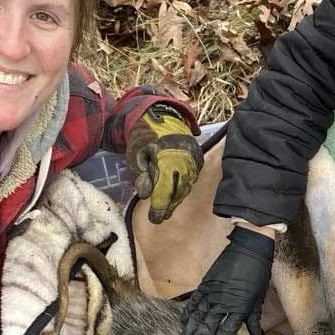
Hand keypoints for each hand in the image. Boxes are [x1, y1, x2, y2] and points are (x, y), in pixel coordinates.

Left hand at [126, 103, 202, 223]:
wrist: (161, 116)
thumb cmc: (144, 136)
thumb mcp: (135, 155)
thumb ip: (140, 175)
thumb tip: (145, 195)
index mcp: (166, 160)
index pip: (164, 191)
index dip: (160, 207)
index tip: (155, 219)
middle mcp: (183, 162)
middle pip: (177, 192)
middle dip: (169, 206)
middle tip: (161, 216)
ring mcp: (193, 160)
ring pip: (186, 187)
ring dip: (177, 198)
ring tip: (168, 207)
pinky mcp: (198, 159)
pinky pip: (192, 178)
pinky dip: (184, 188)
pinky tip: (177, 194)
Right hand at [177, 226, 273, 334]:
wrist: (249, 248)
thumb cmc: (257, 274)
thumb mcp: (258, 298)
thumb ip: (253, 319)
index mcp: (239, 308)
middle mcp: (223, 303)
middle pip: (207, 329)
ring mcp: (212, 293)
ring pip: (197, 317)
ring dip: (188, 333)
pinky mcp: (205, 284)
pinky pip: (193, 302)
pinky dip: (187, 314)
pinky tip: (182, 324)